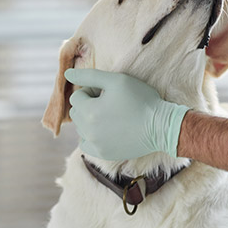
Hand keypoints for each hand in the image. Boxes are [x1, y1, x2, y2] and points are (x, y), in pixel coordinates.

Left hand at [64, 69, 189, 159]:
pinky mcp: (103, 154)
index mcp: (89, 111)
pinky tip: (105, 130)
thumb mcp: (116, 80)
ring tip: (110, 116)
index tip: (107, 92)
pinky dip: (91, 136)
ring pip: (81, 128)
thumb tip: (67, 74)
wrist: (161, 126)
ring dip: (90, 120)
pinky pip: (85, 144)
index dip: (91, 91)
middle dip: (88, 105)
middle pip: (76, 113)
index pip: (77, 97)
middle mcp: (88, 131)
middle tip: (110, 102)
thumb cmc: (140, 100)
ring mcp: (95, 144)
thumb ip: (90, 76)